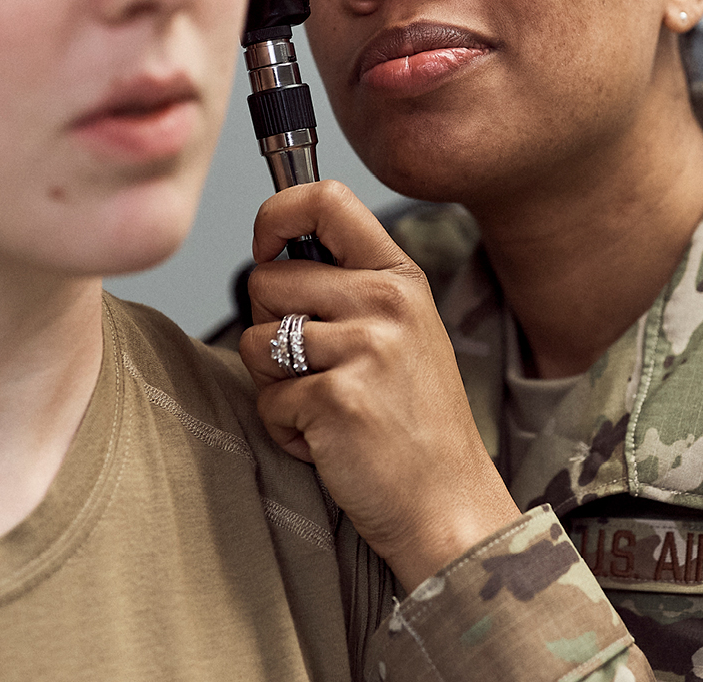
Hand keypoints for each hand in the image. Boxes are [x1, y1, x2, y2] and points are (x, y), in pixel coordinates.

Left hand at [239, 181, 521, 589]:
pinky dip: (285, 428)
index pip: (326, 199)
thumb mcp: (403, 330)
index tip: (267, 246)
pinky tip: (329, 440)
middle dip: (269, 326)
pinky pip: (266, 399)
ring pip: (255, 340)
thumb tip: (273, 254)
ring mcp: (363, 349)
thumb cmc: (415, 421)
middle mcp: (385, 302)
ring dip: (274, 383)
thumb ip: (350, 286)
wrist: (448, 503)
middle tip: (314, 368)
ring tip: (326, 406)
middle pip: (267, 278)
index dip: (277, 215)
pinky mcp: (336, 399)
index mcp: (400, 276)